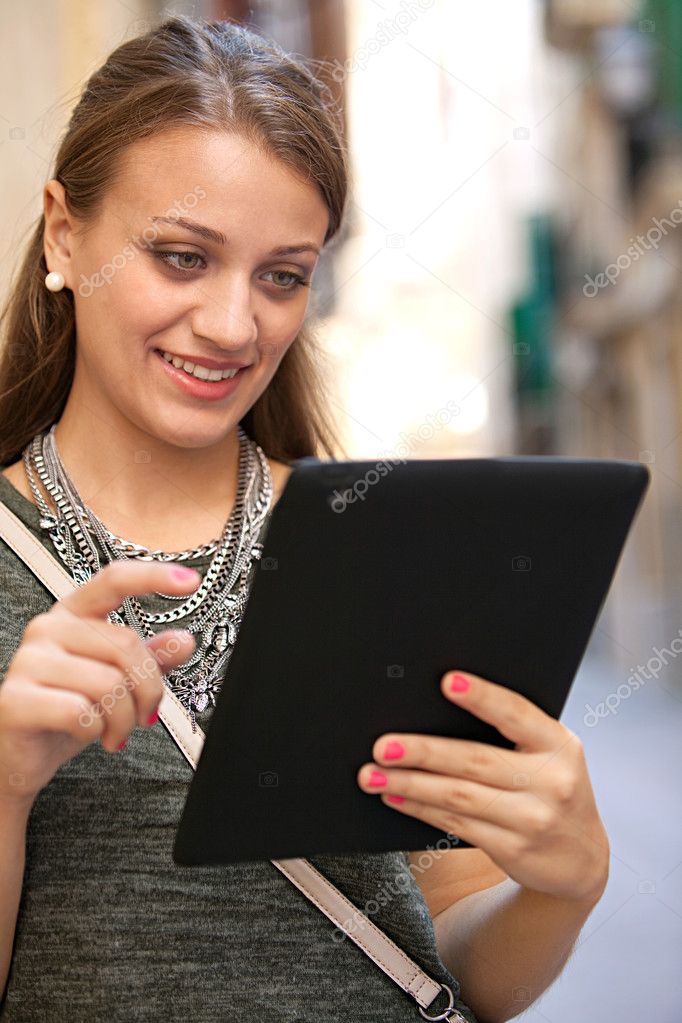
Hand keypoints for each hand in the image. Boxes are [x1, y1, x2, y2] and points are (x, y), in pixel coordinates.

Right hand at [0, 560, 198, 806]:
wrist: (20, 756)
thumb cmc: (68, 714)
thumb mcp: (117, 682)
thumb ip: (149, 658)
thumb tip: (184, 640)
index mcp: (72, 615)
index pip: (113, 581)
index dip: (153, 577)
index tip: (191, 581)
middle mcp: (47, 629)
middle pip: (126, 646)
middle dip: (148, 691)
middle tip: (145, 717)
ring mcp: (28, 662)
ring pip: (109, 684)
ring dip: (123, 719)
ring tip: (113, 732)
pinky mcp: (16, 699)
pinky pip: (82, 712)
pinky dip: (96, 731)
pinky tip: (87, 734)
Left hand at [356, 670, 609, 904]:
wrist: (580, 859)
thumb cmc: (550, 788)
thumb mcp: (548, 755)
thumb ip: (510, 733)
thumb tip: (437, 707)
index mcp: (559, 744)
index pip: (517, 713)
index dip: (482, 696)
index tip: (448, 681)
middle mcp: (550, 781)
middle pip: (475, 761)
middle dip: (422, 751)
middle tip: (382, 745)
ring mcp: (533, 819)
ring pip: (458, 797)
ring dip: (410, 784)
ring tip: (373, 775)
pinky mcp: (513, 849)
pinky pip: (456, 825)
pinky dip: (420, 809)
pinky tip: (396, 797)